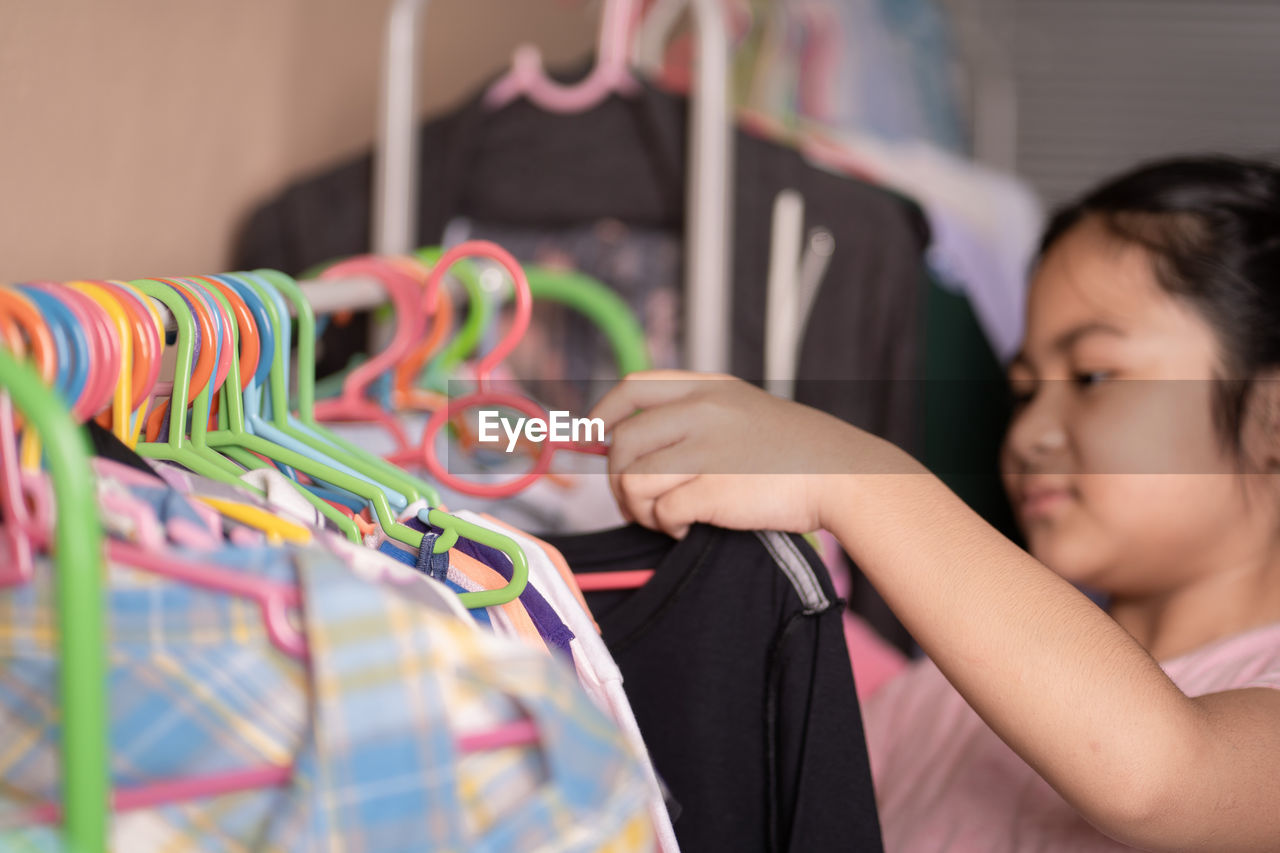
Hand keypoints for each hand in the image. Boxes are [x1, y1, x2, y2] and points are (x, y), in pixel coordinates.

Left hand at [590, 370, 888, 537]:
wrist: (844, 475)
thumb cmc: (796, 451)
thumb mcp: (744, 409)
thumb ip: (695, 415)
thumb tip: (629, 440)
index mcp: (708, 388)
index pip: (631, 388)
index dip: (601, 416)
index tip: (593, 440)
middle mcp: (702, 412)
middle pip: (622, 442)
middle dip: (617, 479)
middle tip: (637, 502)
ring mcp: (707, 450)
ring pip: (632, 479)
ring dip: (638, 508)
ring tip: (665, 518)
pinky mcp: (714, 490)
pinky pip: (662, 511)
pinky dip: (667, 527)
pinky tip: (689, 528)